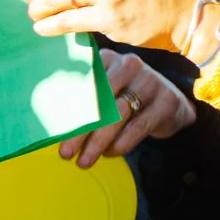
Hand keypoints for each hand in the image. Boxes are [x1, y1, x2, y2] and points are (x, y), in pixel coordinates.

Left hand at [60, 51, 194, 167]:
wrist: (169, 103)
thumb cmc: (124, 98)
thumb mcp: (103, 91)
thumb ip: (80, 99)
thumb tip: (50, 125)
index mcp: (106, 59)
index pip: (82, 84)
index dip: (67, 110)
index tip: (53, 134)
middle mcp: (128, 65)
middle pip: (99, 100)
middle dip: (80, 131)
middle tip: (65, 154)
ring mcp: (150, 81)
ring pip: (118, 115)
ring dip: (98, 142)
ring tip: (84, 161)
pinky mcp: (167, 101)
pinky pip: (138, 126)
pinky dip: (121, 143)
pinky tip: (109, 154)